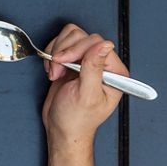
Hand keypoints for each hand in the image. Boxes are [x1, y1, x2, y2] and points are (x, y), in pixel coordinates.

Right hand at [40, 24, 125, 148]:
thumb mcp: (86, 95)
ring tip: (55, 72)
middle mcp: (103, 64)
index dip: (76, 49)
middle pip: (81, 37)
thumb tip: (104, 45)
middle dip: (64, 53)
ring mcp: (87, 61)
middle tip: (58, 71)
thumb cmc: (77, 119)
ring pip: (71, 37)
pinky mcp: (73, 61)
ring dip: (57, 53)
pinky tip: (53, 70)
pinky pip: (61, 43)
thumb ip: (94, 68)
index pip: (96, 43)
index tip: (62, 61)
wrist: (62, 129)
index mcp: (114, 71)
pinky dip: (51, 53)